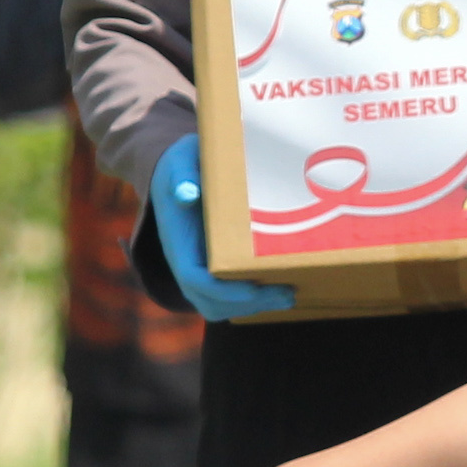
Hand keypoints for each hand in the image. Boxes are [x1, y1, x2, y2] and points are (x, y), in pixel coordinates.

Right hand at [144, 132, 294, 321]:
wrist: (177, 168)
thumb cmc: (185, 162)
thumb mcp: (183, 160)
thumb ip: (183, 174)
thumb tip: (187, 193)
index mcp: (177, 239)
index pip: (193, 278)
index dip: (223, 290)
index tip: (255, 288)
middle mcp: (184, 259)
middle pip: (208, 301)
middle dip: (248, 304)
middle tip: (288, 293)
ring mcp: (198, 266)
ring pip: (219, 305)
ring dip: (254, 306)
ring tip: (290, 294)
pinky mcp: (214, 266)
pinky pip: (229, 296)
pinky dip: (254, 299)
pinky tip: (282, 286)